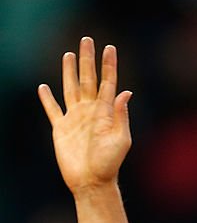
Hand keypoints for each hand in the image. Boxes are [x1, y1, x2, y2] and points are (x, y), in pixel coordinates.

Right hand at [38, 37, 131, 194]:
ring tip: (69, 54)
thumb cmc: (110, 164)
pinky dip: (47, 99)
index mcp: (105, 113)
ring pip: (71, 88)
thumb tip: (126, 92)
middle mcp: (90, 112)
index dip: (109, 66)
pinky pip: (53, 110)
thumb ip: (121, 116)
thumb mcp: (121, 140)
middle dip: (87, 60)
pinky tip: (43, 87)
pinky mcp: (61, 129)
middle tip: (87, 40)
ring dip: (69, 72)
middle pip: (88, 79)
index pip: (108, 83)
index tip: (110, 48)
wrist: (92, 182)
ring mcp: (75, 119)